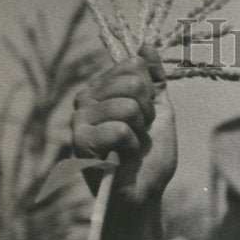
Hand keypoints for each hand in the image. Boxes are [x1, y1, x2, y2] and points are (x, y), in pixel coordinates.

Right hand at [72, 46, 176, 202]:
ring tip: (131, 146)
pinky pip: (120, 129)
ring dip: (140, 132)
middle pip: (132, 82)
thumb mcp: (160, 113)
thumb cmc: (150, 158)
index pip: (132, 66)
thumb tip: (147, 45)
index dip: (150, 94)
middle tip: (140, 133)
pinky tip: (122, 156)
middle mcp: (87, 98)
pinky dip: (131, 146)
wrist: (144, 194)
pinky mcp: (80, 140)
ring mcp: (80, 118)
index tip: (147, 116)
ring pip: (127, 106)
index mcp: (103, 89)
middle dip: (147, 112)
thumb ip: (155, 79)